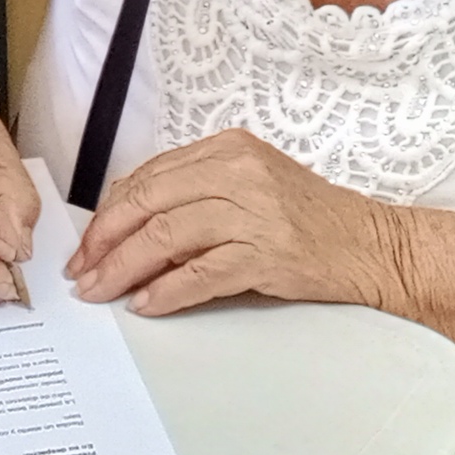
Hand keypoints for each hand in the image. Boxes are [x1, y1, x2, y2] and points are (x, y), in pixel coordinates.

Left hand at [69, 129, 401, 315]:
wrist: (372, 244)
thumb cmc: (311, 219)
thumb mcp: (252, 186)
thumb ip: (197, 193)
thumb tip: (131, 224)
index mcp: (229, 149)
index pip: (150, 176)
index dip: (110, 211)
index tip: (88, 241)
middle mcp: (239, 173)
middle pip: (149, 202)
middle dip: (105, 240)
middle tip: (82, 269)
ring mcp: (254, 213)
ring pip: (166, 236)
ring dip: (124, 268)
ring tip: (101, 290)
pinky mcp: (267, 254)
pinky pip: (200, 273)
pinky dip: (166, 292)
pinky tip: (145, 304)